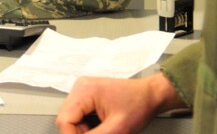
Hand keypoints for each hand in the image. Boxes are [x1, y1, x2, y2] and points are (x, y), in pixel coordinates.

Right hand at [56, 73, 185, 133]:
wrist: (151, 95)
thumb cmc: (139, 105)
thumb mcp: (117, 129)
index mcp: (85, 91)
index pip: (64, 120)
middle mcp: (81, 87)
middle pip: (66, 119)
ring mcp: (84, 90)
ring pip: (72, 119)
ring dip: (83, 131)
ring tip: (103, 131)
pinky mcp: (88, 95)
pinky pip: (79, 115)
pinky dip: (87, 126)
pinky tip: (101, 126)